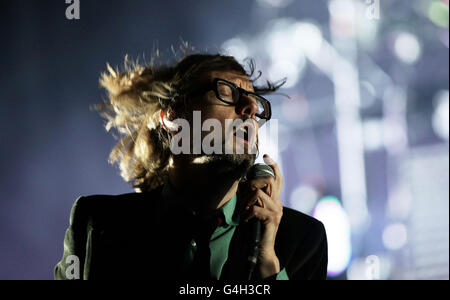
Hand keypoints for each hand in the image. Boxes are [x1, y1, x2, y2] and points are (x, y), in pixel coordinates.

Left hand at [239, 154, 283, 277]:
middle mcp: (278, 203)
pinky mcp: (271, 220)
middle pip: (270, 180)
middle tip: (245, 190)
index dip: (273, 165)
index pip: (278, 178)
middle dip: (254, 181)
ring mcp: (276, 212)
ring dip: (247, 199)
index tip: (266, 155)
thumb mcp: (254, 210)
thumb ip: (252, 197)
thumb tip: (243, 183)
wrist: (262, 250)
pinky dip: (247, 212)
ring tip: (243, 209)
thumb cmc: (255, 230)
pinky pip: (256, 208)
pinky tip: (246, 219)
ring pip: (259, 193)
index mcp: (275, 200)